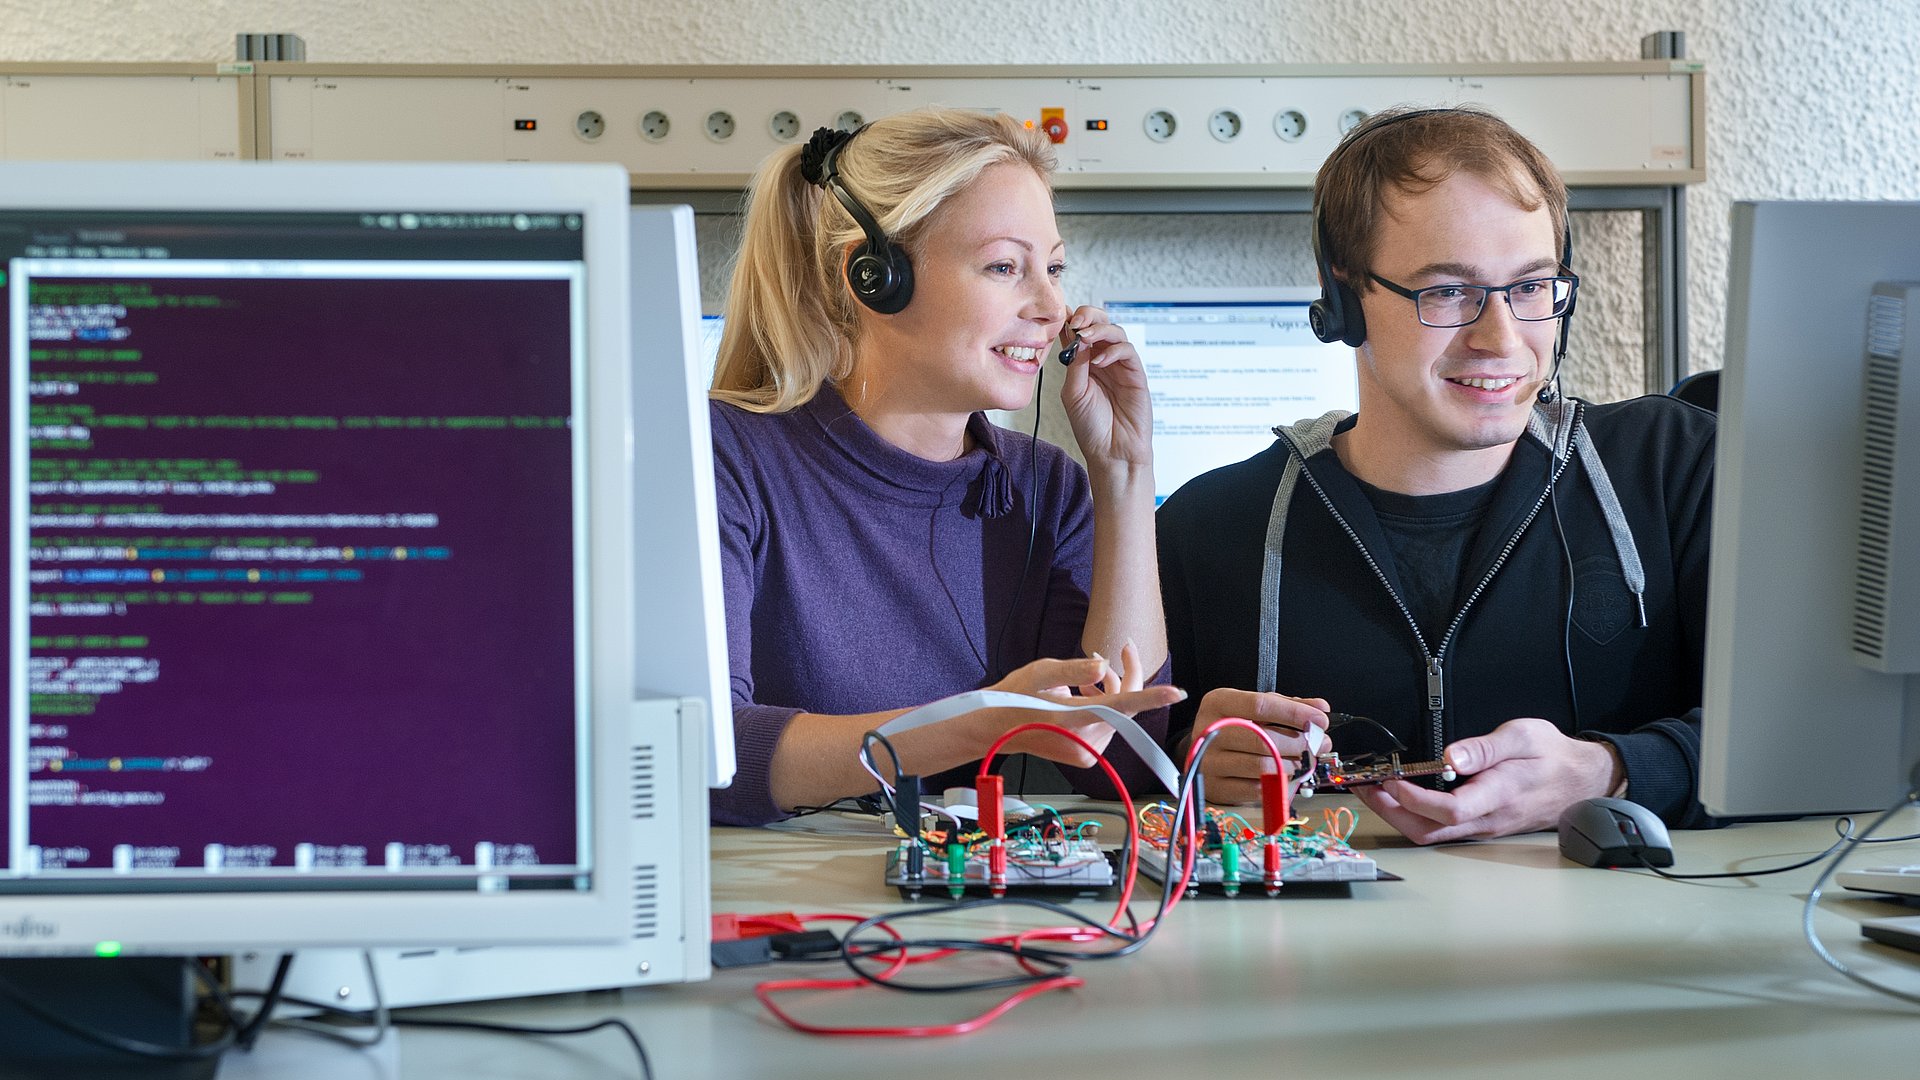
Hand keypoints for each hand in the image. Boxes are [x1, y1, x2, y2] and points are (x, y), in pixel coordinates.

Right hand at [982, 643, 1182, 767]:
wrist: (995, 728)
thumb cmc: (1015, 696)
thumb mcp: (1041, 672)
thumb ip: (1075, 670)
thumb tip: (1103, 666)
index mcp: (1073, 718)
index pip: (1120, 705)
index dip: (1150, 697)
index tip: (1176, 692)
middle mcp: (1083, 740)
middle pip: (1123, 706)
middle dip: (1123, 677)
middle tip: (1122, 648)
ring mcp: (1086, 752)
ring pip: (1117, 715)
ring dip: (1111, 692)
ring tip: (1086, 679)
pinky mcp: (1086, 756)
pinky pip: (1108, 726)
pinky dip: (1103, 708)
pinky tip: (1083, 697)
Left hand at [1057, 305, 1151, 470]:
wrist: (1112, 453)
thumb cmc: (1091, 428)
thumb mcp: (1073, 393)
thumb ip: (1074, 364)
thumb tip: (1075, 337)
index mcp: (1083, 364)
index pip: (1078, 332)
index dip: (1071, 320)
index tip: (1062, 317)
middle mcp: (1102, 361)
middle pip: (1100, 323)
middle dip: (1089, 316)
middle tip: (1077, 322)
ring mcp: (1120, 366)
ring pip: (1116, 331)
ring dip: (1100, 329)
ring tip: (1086, 337)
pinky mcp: (1135, 374)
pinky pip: (1128, 351)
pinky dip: (1114, 350)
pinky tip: (1100, 361)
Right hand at [1184, 688, 1331, 803]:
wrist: (1201, 752)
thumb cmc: (1234, 727)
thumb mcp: (1255, 709)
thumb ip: (1287, 705)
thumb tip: (1321, 707)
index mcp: (1218, 702)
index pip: (1261, 705)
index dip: (1295, 713)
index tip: (1320, 720)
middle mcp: (1210, 731)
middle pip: (1263, 739)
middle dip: (1300, 742)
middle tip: (1321, 744)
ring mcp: (1210, 761)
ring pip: (1262, 766)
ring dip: (1294, 765)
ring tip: (1307, 760)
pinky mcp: (1216, 787)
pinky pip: (1256, 789)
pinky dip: (1278, 783)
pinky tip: (1287, 775)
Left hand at [1350, 717, 1624, 843]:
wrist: (1583, 779)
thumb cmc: (1553, 755)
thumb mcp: (1523, 736)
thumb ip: (1485, 748)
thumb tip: (1450, 758)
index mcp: (1499, 795)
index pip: (1450, 809)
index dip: (1415, 799)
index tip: (1393, 781)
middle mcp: (1488, 819)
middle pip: (1430, 829)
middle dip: (1390, 811)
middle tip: (1364, 788)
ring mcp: (1484, 827)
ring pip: (1433, 833)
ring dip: (1398, 814)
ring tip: (1373, 791)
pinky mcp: (1481, 826)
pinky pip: (1442, 830)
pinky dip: (1414, 815)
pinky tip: (1400, 797)